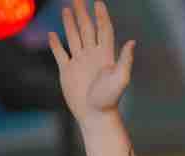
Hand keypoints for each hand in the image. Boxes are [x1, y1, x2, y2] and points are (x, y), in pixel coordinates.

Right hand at [49, 0, 134, 122]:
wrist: (94, 116)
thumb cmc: (109, 100)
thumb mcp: (121, 79)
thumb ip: (125, 60)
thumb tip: (132, 42)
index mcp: (105, 55)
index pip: (103, 30)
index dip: (101, 16)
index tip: (98, 2)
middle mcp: (92, 56)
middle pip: (87, 29)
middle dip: (82, 13)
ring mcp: (79, 62)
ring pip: (74, 37)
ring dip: (70, 24)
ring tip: (66, 9)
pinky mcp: (67, 71)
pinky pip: (60, 53)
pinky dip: (55, 44)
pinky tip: (52, 34)